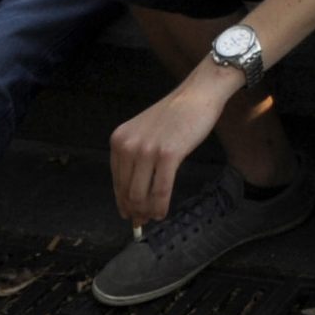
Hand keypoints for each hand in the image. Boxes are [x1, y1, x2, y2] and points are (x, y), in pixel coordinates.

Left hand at [110, 65, 235, 226]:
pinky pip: (161, 190)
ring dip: (148, 211)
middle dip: (135, 210)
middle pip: (127, 191)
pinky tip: (163, 212)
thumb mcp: (145, 132)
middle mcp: (129, 145)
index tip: (128, 214)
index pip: (116, 181)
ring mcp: (148, 150)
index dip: (122, 202)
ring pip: (141, 195)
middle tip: (143, 220)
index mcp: (119, 140)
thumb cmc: (176, 113)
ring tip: (155, 216)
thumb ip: (136, 158)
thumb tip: (133, 196)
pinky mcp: (168, 154)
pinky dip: (161, 206)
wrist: (198, 94)